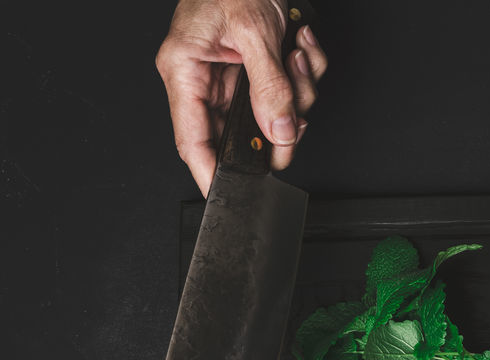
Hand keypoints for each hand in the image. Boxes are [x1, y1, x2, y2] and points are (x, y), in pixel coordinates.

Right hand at [155, 0, 326, 195]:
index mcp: (184, 70)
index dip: (212, 173)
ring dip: (299, 91)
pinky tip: (300, 43)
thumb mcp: (256, 32)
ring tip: (297, 54)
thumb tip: (278, 132)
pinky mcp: (259, 67)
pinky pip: (289, 90)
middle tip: (296, 119)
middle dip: (277, 126)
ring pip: (273, 113)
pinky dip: (305, 70)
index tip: (231, 197)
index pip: (193, 141)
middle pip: (242, 132)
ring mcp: (234, 74)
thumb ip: (270, 87)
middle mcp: (205, 77)